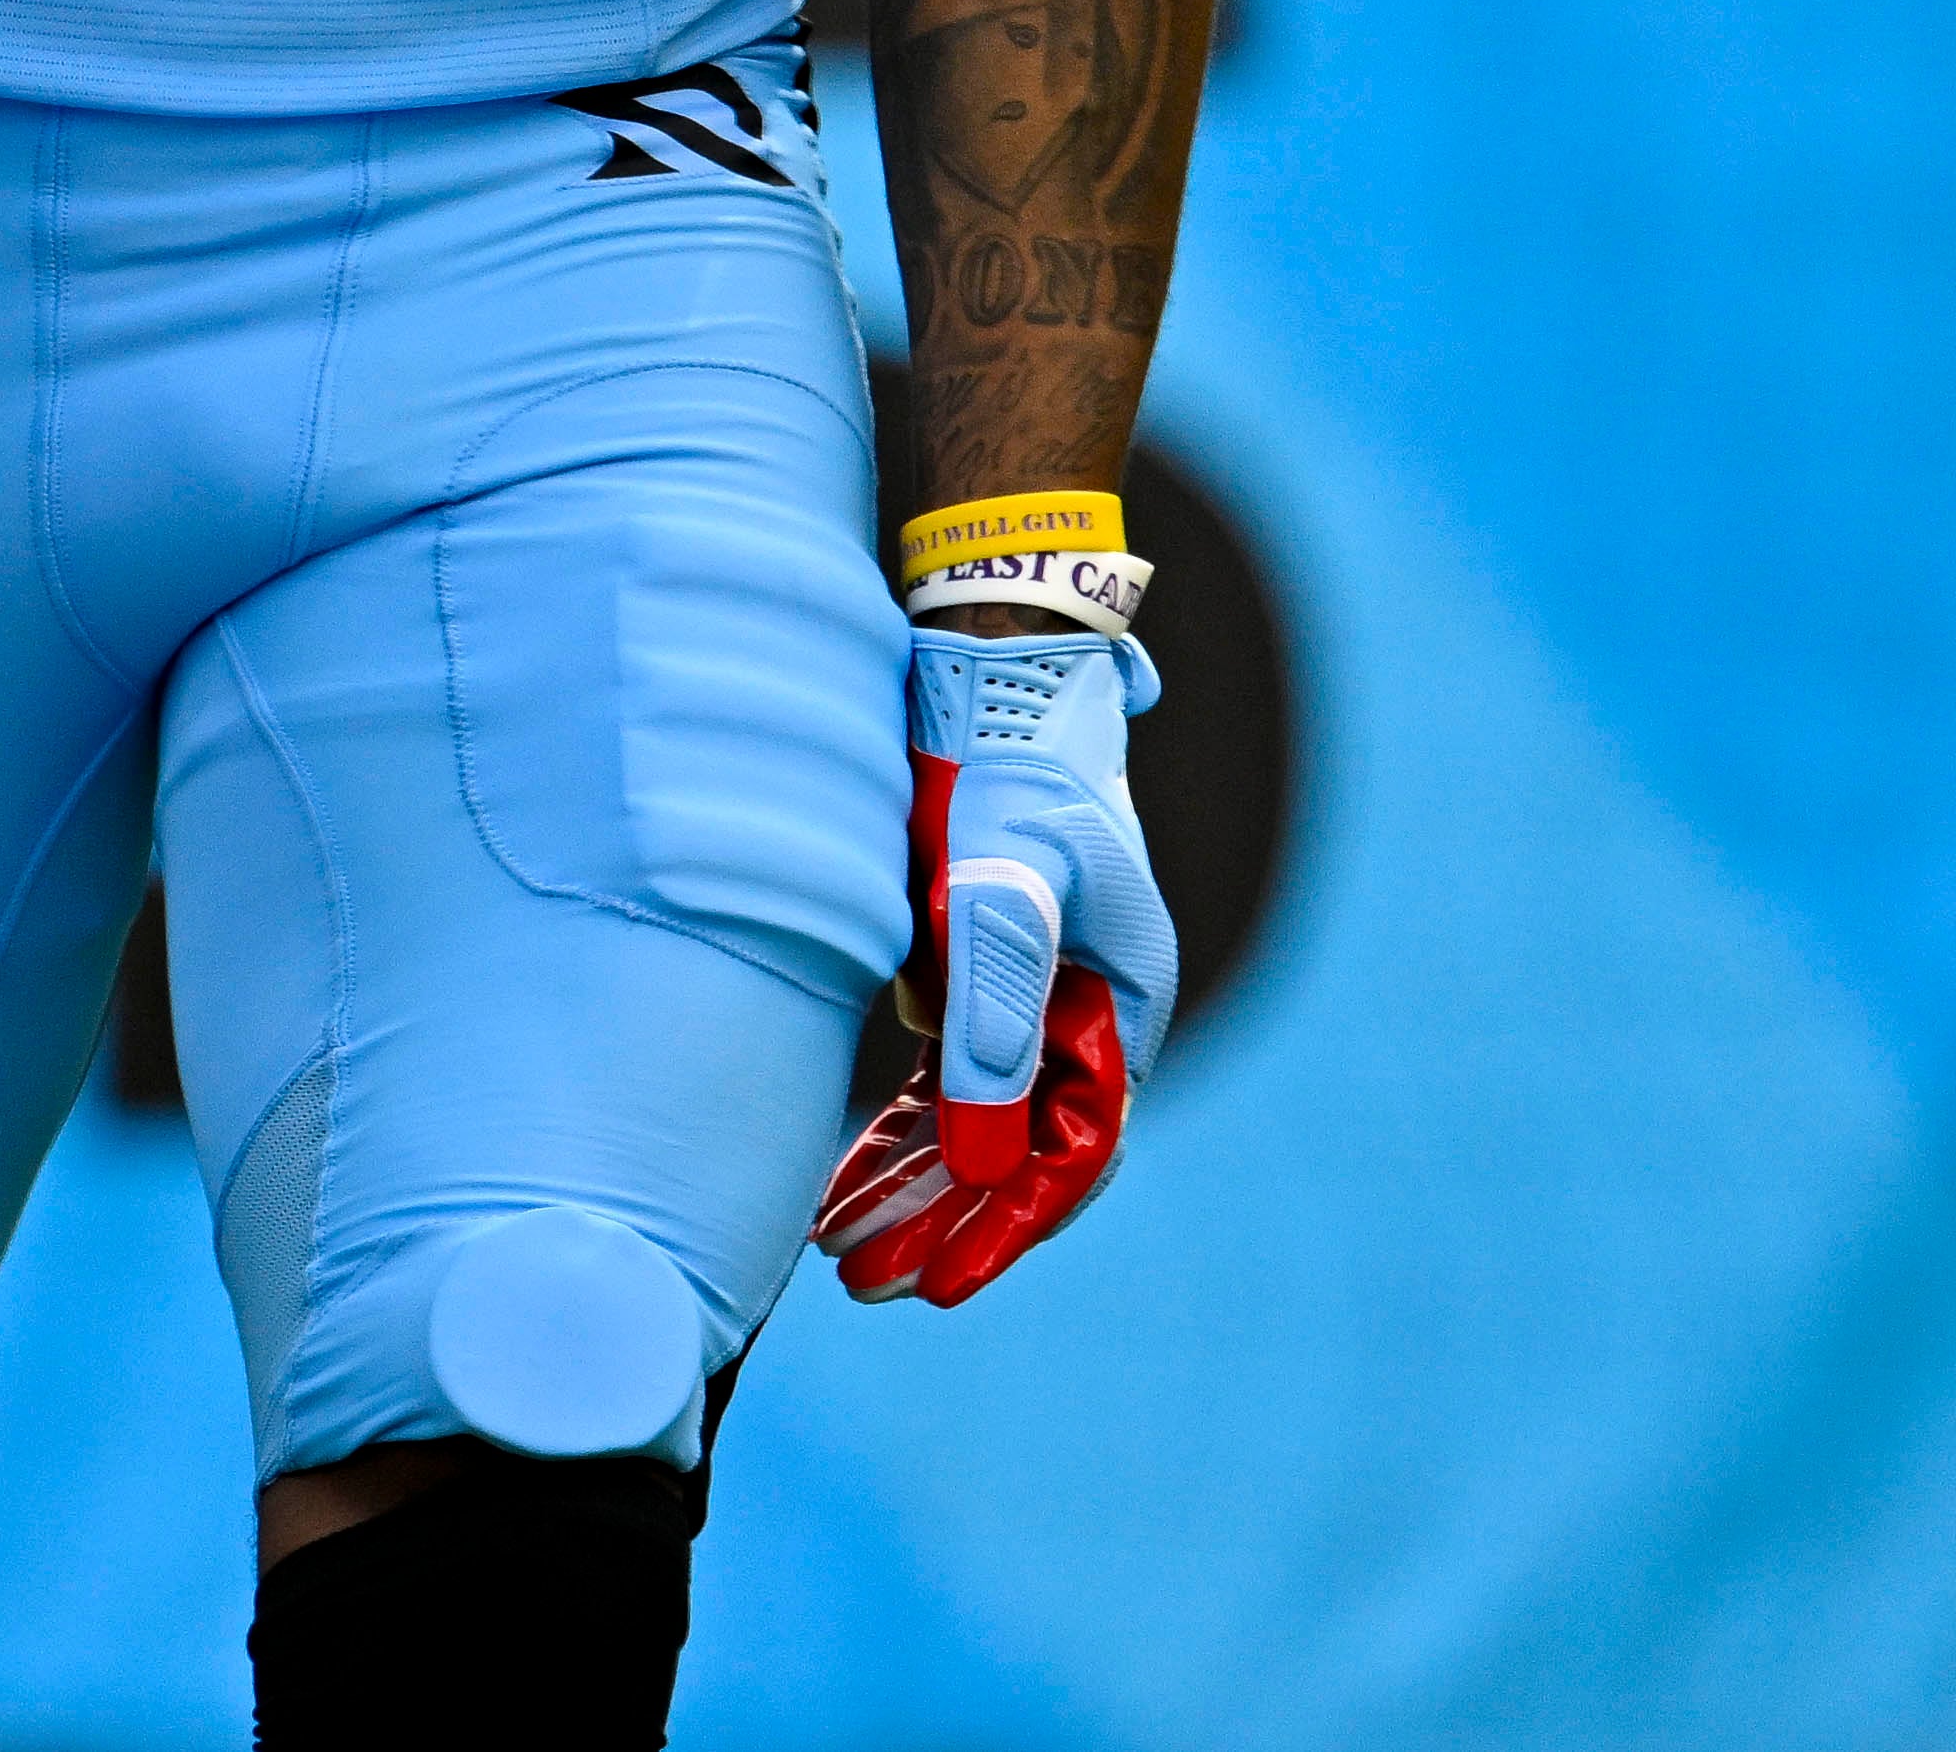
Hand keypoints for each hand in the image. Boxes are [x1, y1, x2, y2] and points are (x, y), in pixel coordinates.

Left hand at [816, 621, 1183, 1303]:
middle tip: (865, 1285)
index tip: (939, 1284)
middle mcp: (1082, 1011)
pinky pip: (940, 1072)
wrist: (980, 669)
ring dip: (912, 1183)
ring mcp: (1029, 992)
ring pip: (971, 1118)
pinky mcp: (975, 970)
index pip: (1068, 1149)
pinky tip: (843, 1173)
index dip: (1003, 1221)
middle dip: (943, 1220)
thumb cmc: (1003, 763)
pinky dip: (896, 1123)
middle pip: (1015, 1147)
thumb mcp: (999, 880)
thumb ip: (991, 1006)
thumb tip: (977, 1144)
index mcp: (1119, 1001)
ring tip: (836, 1249)